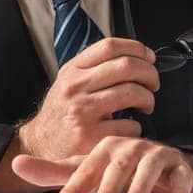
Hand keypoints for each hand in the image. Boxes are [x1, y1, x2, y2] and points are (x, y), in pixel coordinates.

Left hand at [11, 137, 192, 192]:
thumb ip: (56, 173)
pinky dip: (179, 191)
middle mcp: (129, 148)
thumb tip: (15, 164)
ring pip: (148, 167)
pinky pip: (181, 176)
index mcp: (105, 149)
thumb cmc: (120, 170)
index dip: (76, 185)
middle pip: (118, 165)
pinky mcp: (179, 166)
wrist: (162, 167)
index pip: (87, 167)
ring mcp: (155, 155)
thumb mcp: (87, 171)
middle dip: (109, 186)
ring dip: (140, 188)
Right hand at [16, 37, 159, 162]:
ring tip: (145, 106)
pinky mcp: (90, 137)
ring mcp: (81, 111)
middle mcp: (74, 87)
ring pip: (132, 92)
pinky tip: (128, 129)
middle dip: (150, 74)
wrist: (39, 146)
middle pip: (126, 66)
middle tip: (153, 84)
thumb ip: (93, 68)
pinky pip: (130, 125)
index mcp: (72, 70)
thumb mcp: (68, 82)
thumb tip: (134, 57)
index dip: (137, 48)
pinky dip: (136, 127)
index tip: (149, 58)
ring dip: (148, 99)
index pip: (110, 46)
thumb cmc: (61, 114)